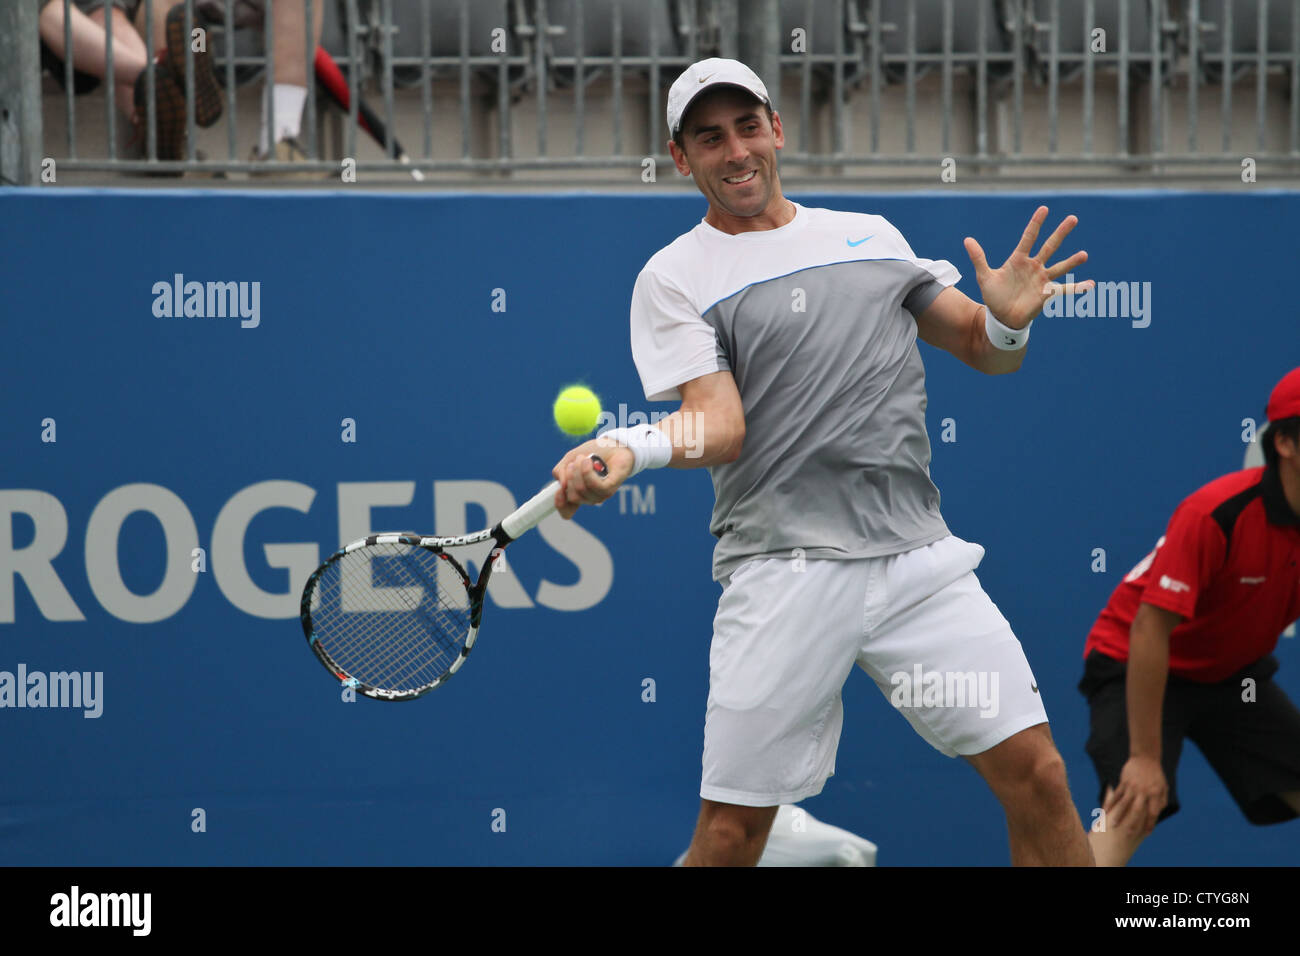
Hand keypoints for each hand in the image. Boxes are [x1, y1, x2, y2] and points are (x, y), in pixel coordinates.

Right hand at [551, 439, 634, 518]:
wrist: (615, 443)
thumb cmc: (594, 452)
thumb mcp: (570, 459)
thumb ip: (560, 471)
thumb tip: (561, 485)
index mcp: (579, 493)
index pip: (568, 512)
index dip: (560, 504)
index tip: (559, 490)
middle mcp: (590, 497)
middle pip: (573, 497)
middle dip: (570, 476)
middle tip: (576, 461)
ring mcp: (601, 494)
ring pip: (582, 489)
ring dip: (579, 470)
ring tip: (584, 458)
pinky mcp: (611, 488)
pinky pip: (595, 486)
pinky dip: (588, 472)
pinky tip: (589, 461)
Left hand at [963, 206, 1094, 328]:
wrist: (1001, 316)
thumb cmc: (994, 295)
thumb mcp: (985, 276)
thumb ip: (978, 258)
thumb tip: (967, 239)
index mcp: (1019, 260)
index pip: (1029, 238)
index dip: (1036, 224)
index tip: (1044, 209)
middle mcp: (1033, 266)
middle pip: (1049, 246)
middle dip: (1060, 233)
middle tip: (1073, 218)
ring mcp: (1042, 279)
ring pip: (1059, 267)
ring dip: (1072, 261)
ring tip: (1084, 254)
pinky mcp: (1046, 293)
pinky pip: (1064, 289)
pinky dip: (1077, 287)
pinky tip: (1091, 284)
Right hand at [1104, 755, 1167, 835]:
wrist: (1145, 757)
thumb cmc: (1156, 774)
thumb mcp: (1163, 787)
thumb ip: (1161, 801)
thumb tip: (1157, 813)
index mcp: (1154, 794)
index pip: (1153, 812)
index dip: (1150, 823)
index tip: (1147, 833)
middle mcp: (1143, 792)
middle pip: (1137, 810)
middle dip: (1132, 823)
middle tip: (1128, 834)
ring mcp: (1132, 787)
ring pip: (1124, 803)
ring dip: (1118, 815)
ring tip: (1113, 825)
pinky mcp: (1124, 782)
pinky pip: (1116, 795)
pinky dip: (1110, 803)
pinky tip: (1105, 810)